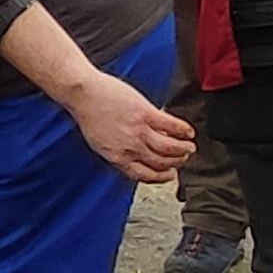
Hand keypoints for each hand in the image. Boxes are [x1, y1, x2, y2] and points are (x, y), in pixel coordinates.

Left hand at [67, 75, 194, 183]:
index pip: (144, 175)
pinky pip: (171, 126)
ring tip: (189, 147)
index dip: (161, 178)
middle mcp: (130, 148)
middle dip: (175, 163)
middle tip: (183, 159)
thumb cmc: (89, 114)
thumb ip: (118, 152)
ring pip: (169, 148)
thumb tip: (134, 155)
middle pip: (160, 162)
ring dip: (183, 149)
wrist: (83, 94)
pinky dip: (183, 131)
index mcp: (117, 157)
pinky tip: (188, 131)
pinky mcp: (146, 114)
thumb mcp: (100, 143)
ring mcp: (139, 131)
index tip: (170, 175)